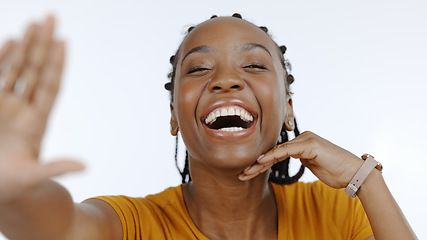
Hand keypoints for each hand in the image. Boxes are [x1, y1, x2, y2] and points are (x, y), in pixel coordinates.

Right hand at [0, 16, 82, 202]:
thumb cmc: (13, 185)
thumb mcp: (33, 178)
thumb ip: (55, 169)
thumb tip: (85, 167)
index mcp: (37, 123)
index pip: (49, 87)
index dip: (56, 65)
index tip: (64, 42)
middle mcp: (24, 109)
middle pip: (37, 70)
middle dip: (44, 45)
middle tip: (52, 18)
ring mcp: (6, 106)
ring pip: (19, 69)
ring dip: (26, 46)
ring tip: (35, 23)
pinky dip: (3, 59)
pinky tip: (12, 41)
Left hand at [238, 131, 363, 187]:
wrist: (355, 174)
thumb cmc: (336, 171)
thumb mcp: (313, 165)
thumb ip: (301, 159)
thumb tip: (291, 157)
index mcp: (302, 143)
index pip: (277, 154)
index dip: (262, 164)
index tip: (248, 173)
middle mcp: (302, 138)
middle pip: (274, 152)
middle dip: (257, 165)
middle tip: (242, 174)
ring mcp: (306, 140)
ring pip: (278, 151)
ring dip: (260, 163)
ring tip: (246, 172)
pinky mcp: (310, 144)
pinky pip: (288, 150)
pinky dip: (274, 155)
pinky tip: (261, 161)